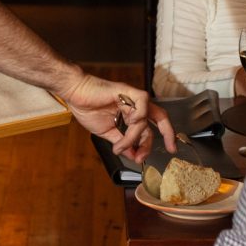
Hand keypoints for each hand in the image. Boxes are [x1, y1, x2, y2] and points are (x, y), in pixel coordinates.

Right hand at [62, 73, 176, 161]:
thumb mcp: (106, 132)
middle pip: (160, 117)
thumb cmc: (88, 108)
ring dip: (134, 136)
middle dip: (168, 134)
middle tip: (171, 149)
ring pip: (145, 118)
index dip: (161, 139)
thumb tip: (132, 156)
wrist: (75, 94)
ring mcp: (132, 97)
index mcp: (133, 113)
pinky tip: (129, 122)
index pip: (153, 126)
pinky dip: (139, 114)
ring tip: (120, 147)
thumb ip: (121, 142)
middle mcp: (136, 105)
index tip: (165, 152)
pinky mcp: (127, 90)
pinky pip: (142, 102)